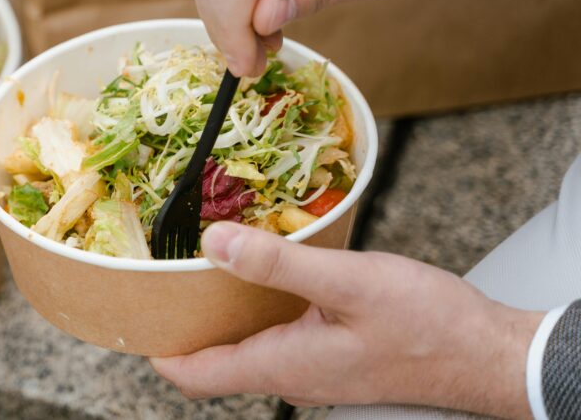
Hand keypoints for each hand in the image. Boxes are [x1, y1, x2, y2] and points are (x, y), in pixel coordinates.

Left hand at [151, 222, 542, 417]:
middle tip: (160, 270)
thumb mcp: (349, 284)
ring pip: (244, 340)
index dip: (157, 346)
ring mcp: (311, 363)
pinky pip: (276, 328)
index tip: (130, 309)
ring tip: (200, 255)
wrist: (488, 353)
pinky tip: (261, 262)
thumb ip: (279, 264)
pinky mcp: (331, 348)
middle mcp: (289, 372)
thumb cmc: (427, 327)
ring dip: (219, 305)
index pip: (194, 375)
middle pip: (213, 356)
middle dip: (181, 319)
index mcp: (281, 365)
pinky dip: (256, 299)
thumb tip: (214, 243)